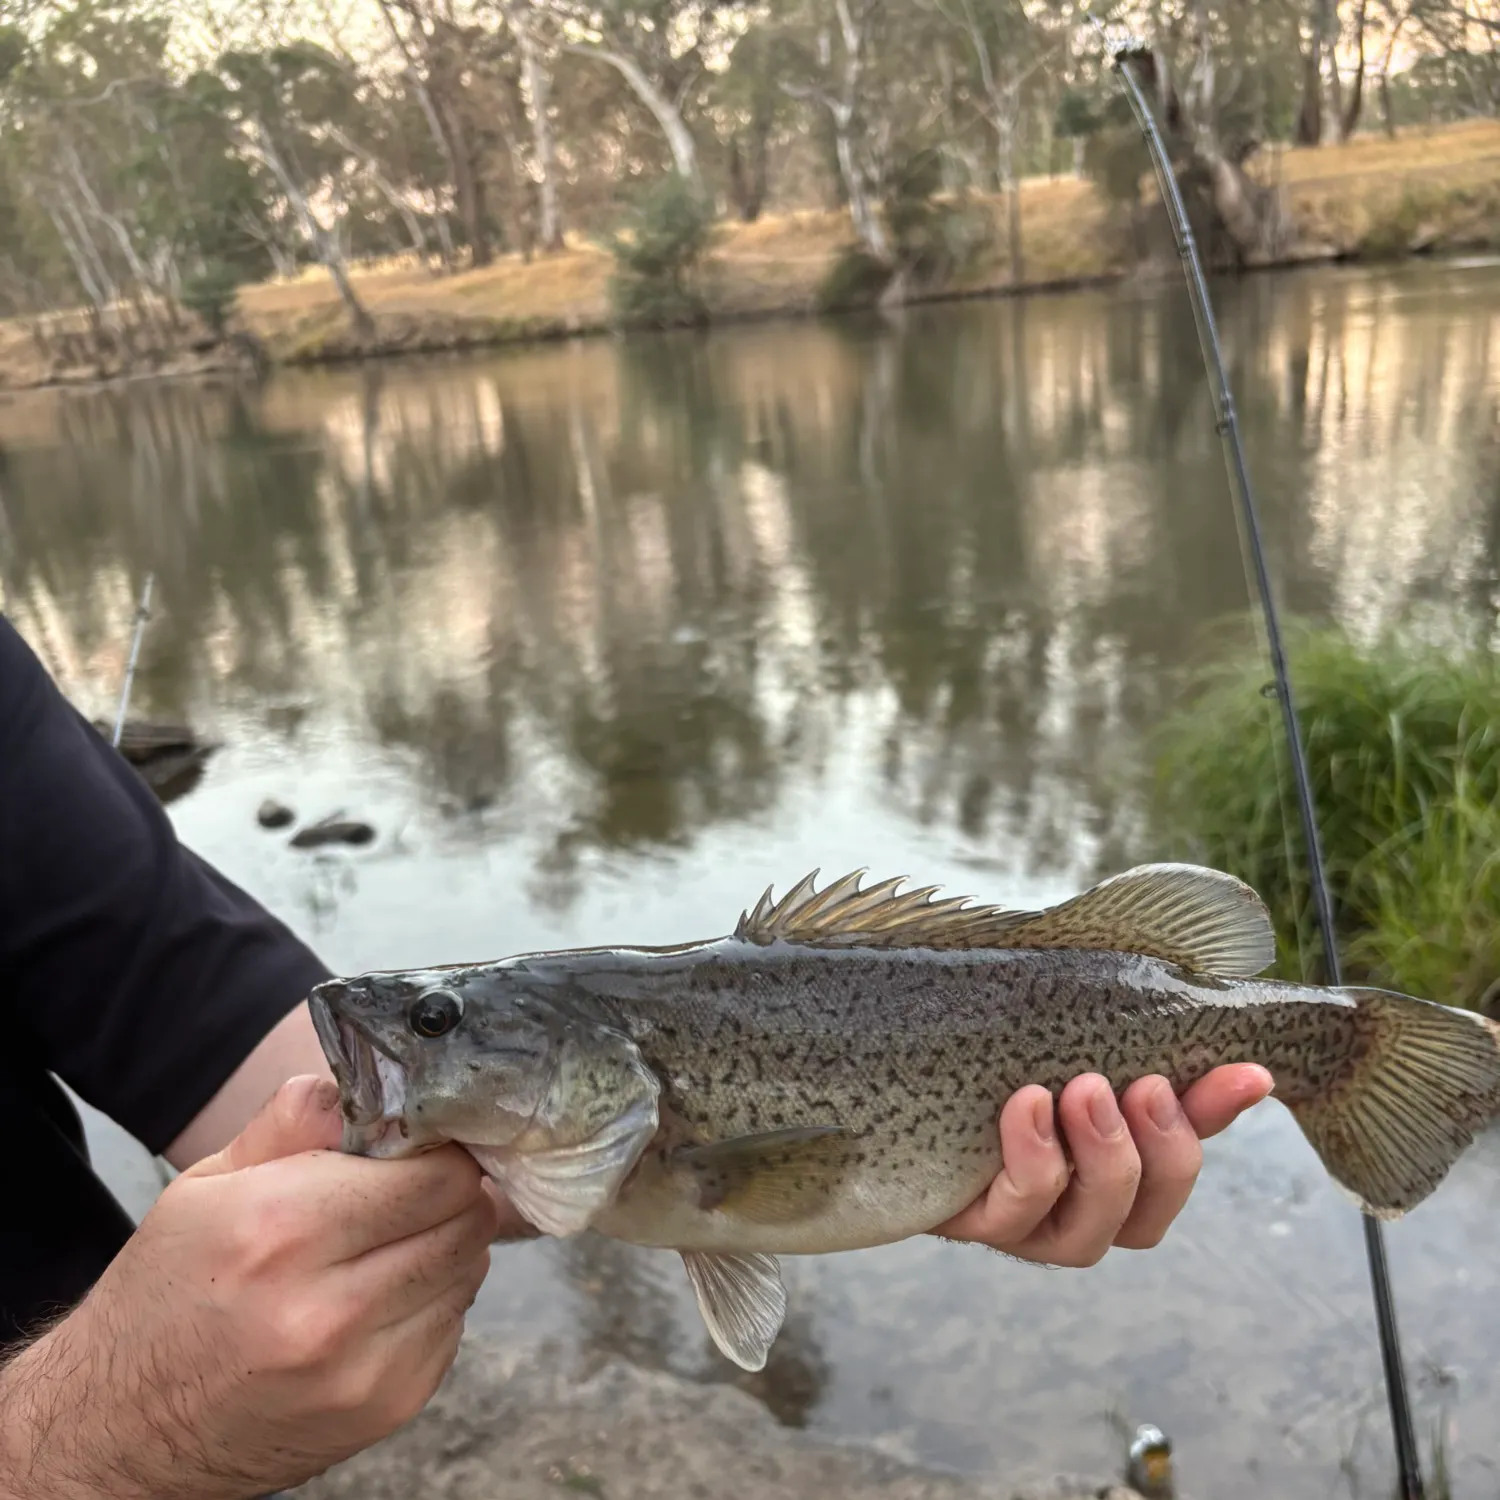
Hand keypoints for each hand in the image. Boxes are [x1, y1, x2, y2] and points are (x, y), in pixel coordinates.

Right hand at [0, 1076, 505, 1499]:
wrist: (122, 1428)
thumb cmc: (168, 1291)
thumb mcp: (208, 1184)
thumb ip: (294, 1122)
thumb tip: (369, 1084)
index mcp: (282, 1229)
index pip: (436, 1173)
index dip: (439, 1152)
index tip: (422, 1149)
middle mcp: (328, 1307)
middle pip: (465, 1221)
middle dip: (451, 1196)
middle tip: (414, 1192)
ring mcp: (363, 1369)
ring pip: (468, 1271)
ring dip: (445, 1248)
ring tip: (390, 1246)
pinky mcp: (387, 1409)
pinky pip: (453, 1327)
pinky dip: (432, 1303)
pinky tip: (379, 1300)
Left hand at [932, 1065, 1272, 1264]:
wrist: (878, 1087)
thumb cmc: (982, 1062)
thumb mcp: (1059, 1045)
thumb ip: (1134, 1048)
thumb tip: (1227, 1039)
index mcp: (1111, 1172)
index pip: (1182, 1157)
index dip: (1219, 1119)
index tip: (1249, 1070)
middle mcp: (1075, 1215)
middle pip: (1147, 1219)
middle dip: (1160, 1151)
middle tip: (1142, 1084)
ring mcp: (1023, 1229)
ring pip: (1090, 1233)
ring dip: (1103, 1160)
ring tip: (1085, 1090)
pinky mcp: (969, 1224)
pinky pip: (1016, 1211)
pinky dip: (1033, 1158)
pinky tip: (1026, 1105)